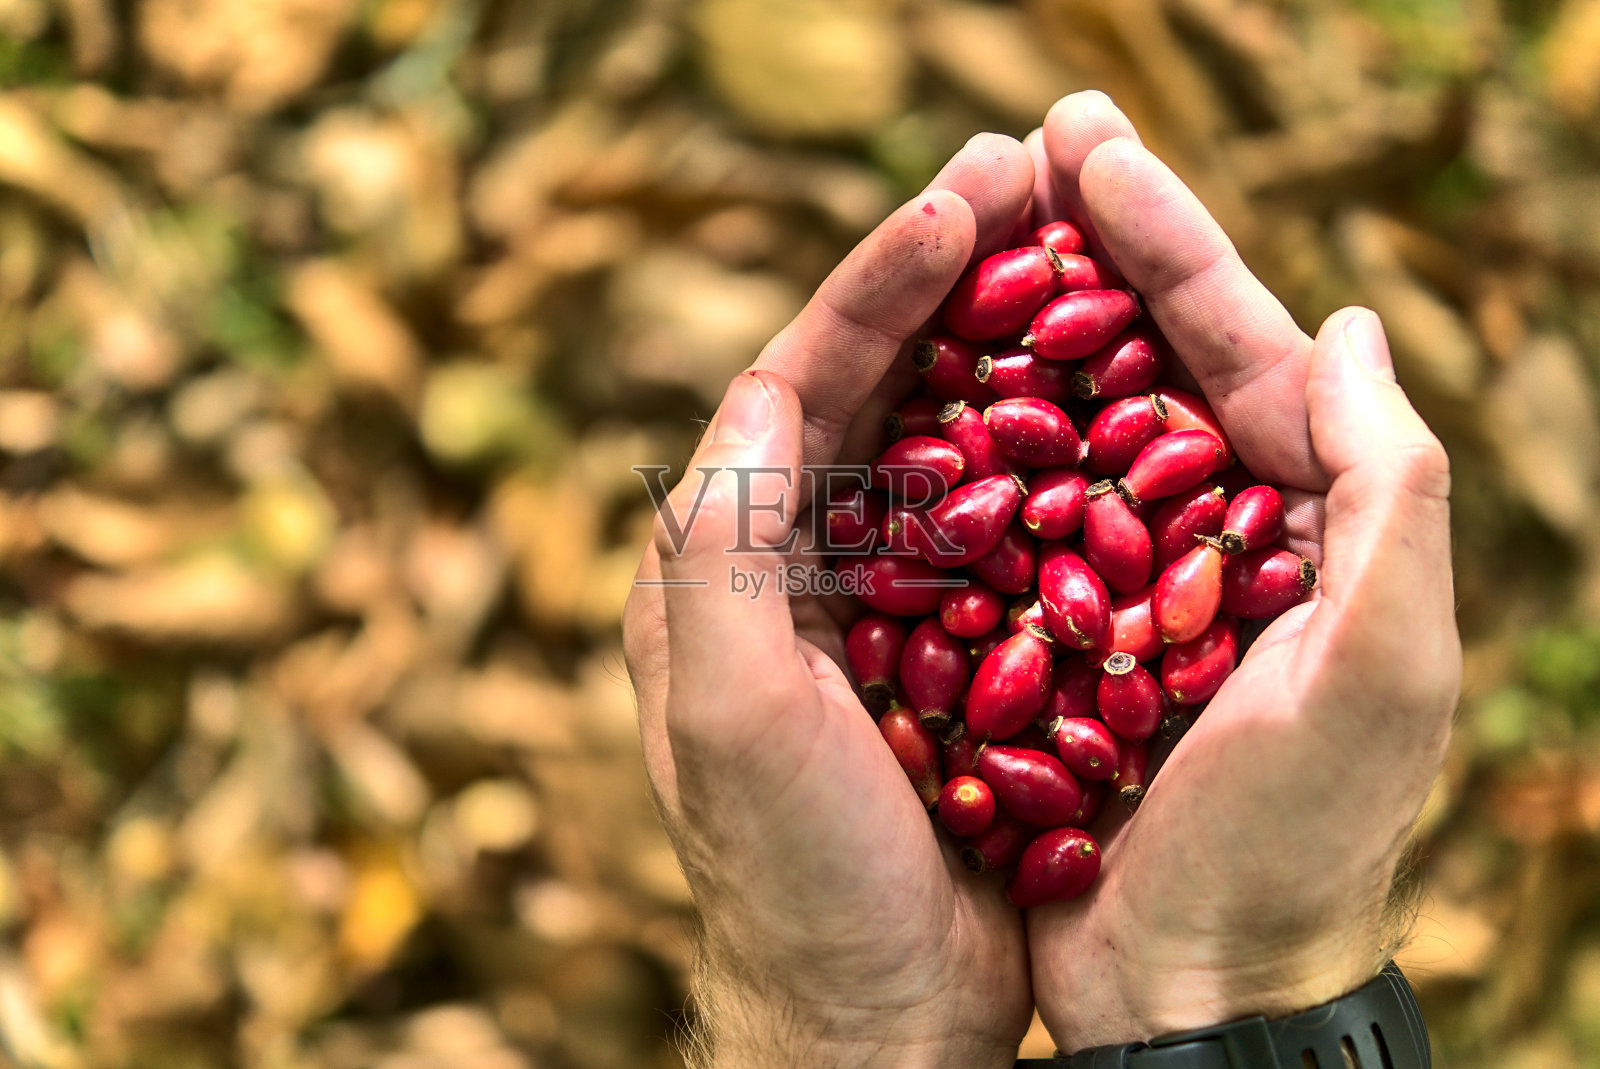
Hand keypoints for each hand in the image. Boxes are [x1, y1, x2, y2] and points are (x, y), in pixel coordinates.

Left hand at [621, 136, 1044, 1067]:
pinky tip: (1106, 391)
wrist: (873, 1012)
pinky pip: (1004, 520)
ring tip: (1071, 246)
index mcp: (725, 565)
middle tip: (1023, 174)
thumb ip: (724, 554)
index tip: (958, 204)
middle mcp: (794, 565)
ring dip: (1001, 340)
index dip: (874, 288)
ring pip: (942, 438)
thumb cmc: (793, 877)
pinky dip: (1048, 446)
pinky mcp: (953, 646)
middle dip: (941, 279)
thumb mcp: (729, 715)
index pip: (795, 386)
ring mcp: (879, 601)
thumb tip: (762, 385)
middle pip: (872, 388)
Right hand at [1023, 94, 1460, 1048]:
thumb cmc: (1295, 845)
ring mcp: (1116, 579)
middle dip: (1081, 246)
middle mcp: (1205, 533)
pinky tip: (905, 386)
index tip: (1086, 138)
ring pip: (1052, 423)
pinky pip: (989, 518)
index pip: (1232, 342)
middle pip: (1135, 360)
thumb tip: (1352, 323)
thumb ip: (1391, 494)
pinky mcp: (1040, 635)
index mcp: (1300, 519)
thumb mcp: (1384, 671)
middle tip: (1022, 141)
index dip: (1162, 233)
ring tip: (955, 230)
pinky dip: (954, 446)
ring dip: (1006, 326)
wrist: (1194, 987)